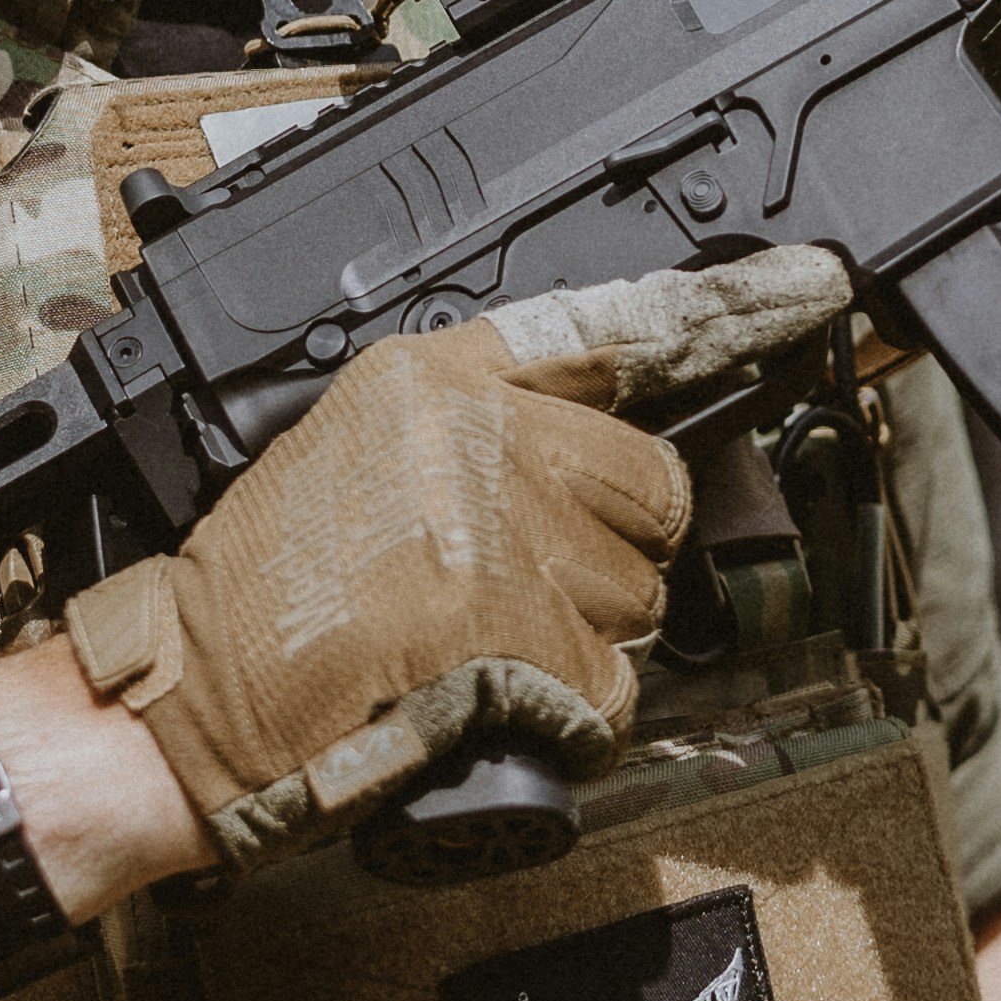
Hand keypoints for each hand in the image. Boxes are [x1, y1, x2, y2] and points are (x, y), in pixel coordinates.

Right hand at [64, 247, 849, 867]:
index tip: (812, 285)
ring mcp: (499, 530)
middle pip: (651, 485)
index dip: (726, 308)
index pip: (608, 326)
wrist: (189, 698)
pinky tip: (481, 704)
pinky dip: (565, 715)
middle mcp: (476, 433)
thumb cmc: (262, 597)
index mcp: (433, 377)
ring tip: (470, 650)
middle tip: (514, 592)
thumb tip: (593, 451)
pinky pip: (611, 684)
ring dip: (584, 640)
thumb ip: (470, 430)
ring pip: (640, 594)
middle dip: (614, 551)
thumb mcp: (354, 454)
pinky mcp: (513, 628)